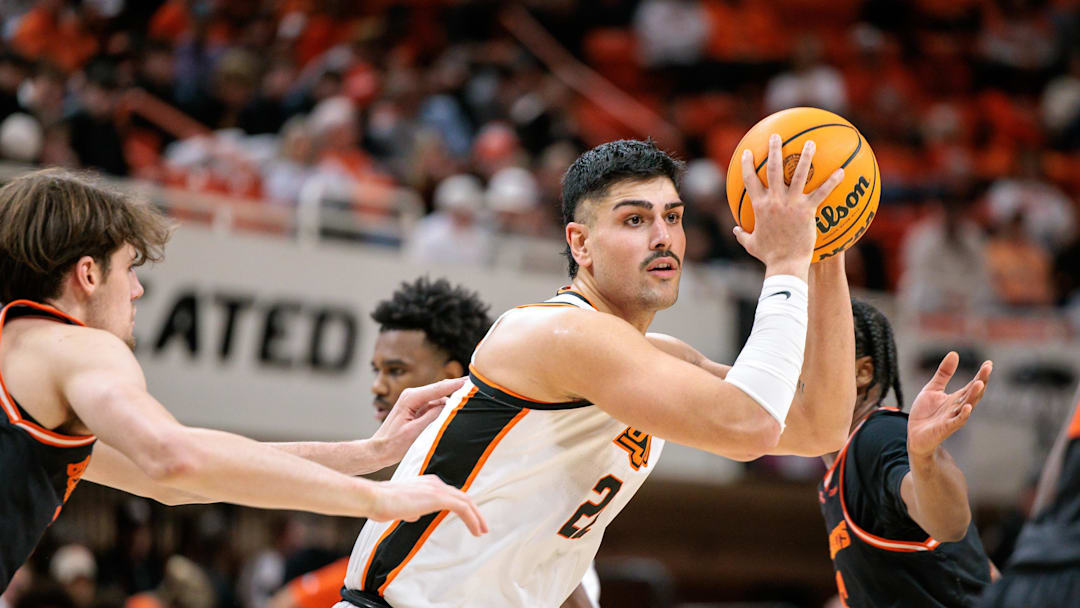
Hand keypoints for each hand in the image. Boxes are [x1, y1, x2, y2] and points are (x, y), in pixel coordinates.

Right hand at [369, 474, 488, 535]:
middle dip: (474, 512)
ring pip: (466, 501)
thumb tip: (415, 515)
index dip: (462, 506)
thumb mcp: (399, 507)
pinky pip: (462, 508)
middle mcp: (435, 482)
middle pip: (462, 496)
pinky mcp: (438, 497)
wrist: (374, 498)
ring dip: (477, 517)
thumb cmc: (382, 504)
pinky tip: (476, 531)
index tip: (469, 519)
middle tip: (482, 526)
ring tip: (483, 530)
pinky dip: (472, 519)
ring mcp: (437, 489)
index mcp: (427, 483)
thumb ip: (410, 509)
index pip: (450, 494)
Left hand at [371, 377, 465, 467]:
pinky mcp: (416, 408)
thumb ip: (431, 416)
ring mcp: (414, 401)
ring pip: (438, 398)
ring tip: (467, 402)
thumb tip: (448, 404)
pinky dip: (443, 408)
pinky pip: (434, 405)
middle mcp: (412, 395)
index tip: (471, 380)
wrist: (378, 450)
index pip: (438, 388)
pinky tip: (452, 413)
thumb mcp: (414, 432)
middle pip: (440, 389)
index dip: (456, 384)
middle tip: (475, 388)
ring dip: (450, 401)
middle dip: (456, 388)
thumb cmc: (393, 444)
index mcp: (411, 398)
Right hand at [737, 134, 845, 274]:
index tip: (747, 152)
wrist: (785, 264)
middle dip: (773, 149)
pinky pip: (821, 192)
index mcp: (759, 206)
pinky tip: (842, 171)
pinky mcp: (807, 210)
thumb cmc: (769, 256)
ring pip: (798, 174)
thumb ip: (742, 235)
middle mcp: (774, 200)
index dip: (746, 165)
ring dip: (805, 156)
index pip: (749, 180)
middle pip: (772, 169)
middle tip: (776, 136)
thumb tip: (735, 230)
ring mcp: (791, 204)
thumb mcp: (751, 244)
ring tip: (810, 143)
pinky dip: (832, 181)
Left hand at [908, 352, 992, 458]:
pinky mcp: (945, 428)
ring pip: (967, 406)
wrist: (915, 435)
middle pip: (973, 393)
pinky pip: (956, 421)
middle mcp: (958, 407)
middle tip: (987, 368)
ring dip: (973, 395)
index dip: (980, 375)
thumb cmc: (925, 413)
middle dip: (981, 381)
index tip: (989, 363)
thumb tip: (954, 353)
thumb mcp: (932, 388)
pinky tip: (967, 407)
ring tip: (980, 383)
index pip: (972, 385)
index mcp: (956, 398)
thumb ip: (944, 373)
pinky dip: (962, 415)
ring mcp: (953, 418)